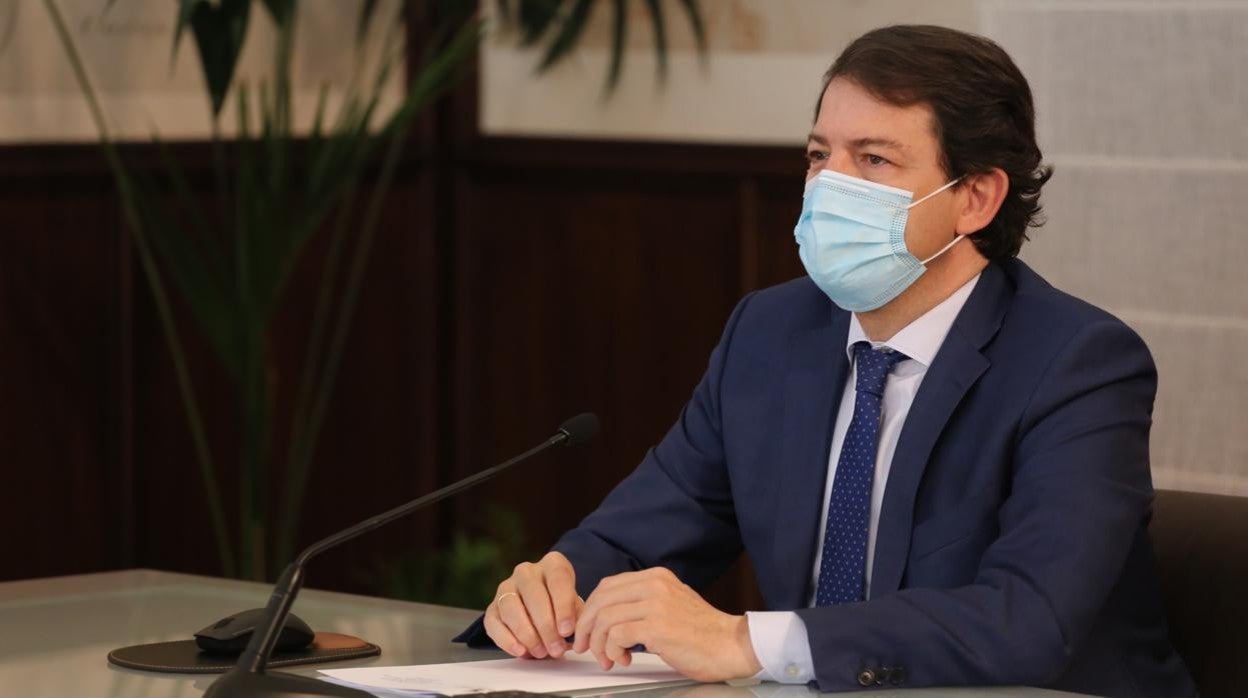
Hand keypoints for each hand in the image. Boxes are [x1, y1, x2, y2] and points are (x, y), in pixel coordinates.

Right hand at [483, 551, 583, 658]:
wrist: (545, 607)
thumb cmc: (563, 606)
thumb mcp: (577, 606)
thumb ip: (578, 617)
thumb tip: (577, 636)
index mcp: (552, 564)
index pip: (558, 581)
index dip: (563, 607)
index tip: (567, 631)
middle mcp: (526, 572)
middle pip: (534, 596)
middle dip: (546, 627)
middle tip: (556, 649)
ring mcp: (506, 587)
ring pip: (511, 607)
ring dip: (527, 634)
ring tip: (541, 652)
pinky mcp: (492, 607)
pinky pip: (494, 622)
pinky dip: (506, 639)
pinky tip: (520, 651)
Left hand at [572, 567, 761, 681]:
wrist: (733, 646)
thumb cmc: (703, 634)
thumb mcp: (671, 605)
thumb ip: (643, 604)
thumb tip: (608, 619)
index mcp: (656, 577)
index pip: (608, 586)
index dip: (591, 610)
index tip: (587, 630)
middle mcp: (655, 584)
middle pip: (601, 599)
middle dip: (586, 626)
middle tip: (584, 646)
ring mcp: (656, 603)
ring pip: (605, 618)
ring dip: (598, 643)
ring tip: (608, 658)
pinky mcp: (657, 626)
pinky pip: (617, 634)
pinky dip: (612, 649)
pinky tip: (621, 659)